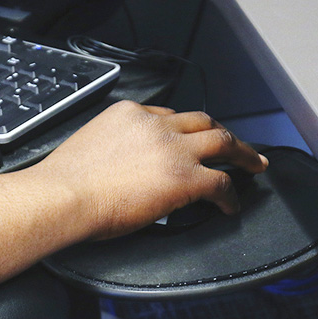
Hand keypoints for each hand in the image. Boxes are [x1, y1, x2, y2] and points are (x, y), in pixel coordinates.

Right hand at [33, 100, 268, 239]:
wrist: (64, 195)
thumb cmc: (65, 180)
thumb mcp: (91, 145)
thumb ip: (113, 145)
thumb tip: (122, 165)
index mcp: (128, 114)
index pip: (167, 115)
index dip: (183, 129)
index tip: (188, 138)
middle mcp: (155, 125)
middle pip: (202, 121)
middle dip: (222, 133)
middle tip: (235, 145)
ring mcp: (173, 149)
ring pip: (222, 141)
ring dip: (242, 153)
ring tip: (253, 164)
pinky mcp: (185, 177)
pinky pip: (220, 182)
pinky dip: (230, 195)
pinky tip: (230, 204)